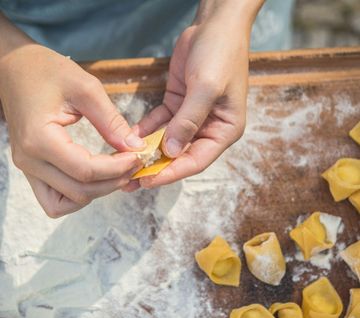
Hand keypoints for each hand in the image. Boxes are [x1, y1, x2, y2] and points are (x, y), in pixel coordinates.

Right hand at [0, 24, 144, 216]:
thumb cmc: (47, 71)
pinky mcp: (32, 170)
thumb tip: (135, 147)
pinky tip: (95, 178)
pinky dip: (78, 196)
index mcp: (39, 138)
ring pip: (67, 202)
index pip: (85, 171)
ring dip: (96, 192)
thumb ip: (111, 122)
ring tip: (116, 172)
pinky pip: (55, 200)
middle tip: (133, 164)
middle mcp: (29, 160)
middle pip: (79, 191)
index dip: (117, 168)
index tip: (137, 157)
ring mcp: (28, 168)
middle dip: (113, 181)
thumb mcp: (86, 88)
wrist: (15, 69)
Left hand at [134, 0, 262, 188]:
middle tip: (131, 179)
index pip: (196, 161)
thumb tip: (169, 151)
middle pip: (180, 155)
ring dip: (149, 152)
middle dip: (157, 167)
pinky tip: (130, 137)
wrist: (215, 25)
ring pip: (168, 141)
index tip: (148, 180)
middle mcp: (209, 128)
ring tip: (126, 164)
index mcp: (224, 131)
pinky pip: (160, 123)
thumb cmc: (220, 55)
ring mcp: (192, 118)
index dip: (172, 173)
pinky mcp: (178, 105)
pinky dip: (146, 130)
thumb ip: (188, 121)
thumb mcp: (206, 88)